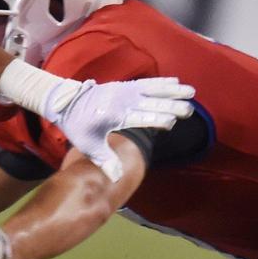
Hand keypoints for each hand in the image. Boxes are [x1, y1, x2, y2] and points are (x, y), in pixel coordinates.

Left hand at [44, 76, 193, 181]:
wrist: (66, 102)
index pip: (139, 118)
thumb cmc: (78, 127)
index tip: (171, 123)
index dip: (155, 119)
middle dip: (170, 105)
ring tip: (191, 92)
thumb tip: (117, 177)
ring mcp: (123, 91)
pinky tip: (175, 81)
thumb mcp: (88, 145)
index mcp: (113, 116)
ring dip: (172, 90)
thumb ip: (104, 160)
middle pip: (150, 103)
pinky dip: (161, 81)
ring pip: (152, 89)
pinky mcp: (123, 85)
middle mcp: (121, 101)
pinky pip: (145, 82)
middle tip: (188, 110)